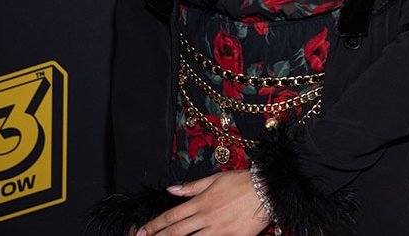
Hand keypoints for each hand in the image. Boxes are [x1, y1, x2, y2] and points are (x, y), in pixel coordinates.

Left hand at [135, 169, 271, 235]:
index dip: (155, 225)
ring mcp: (217, 230)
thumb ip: (191, 187)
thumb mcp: (215, 179)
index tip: (143, 230)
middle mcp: (206, 217)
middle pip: (176, 232)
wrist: (266, 190)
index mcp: (201, 201)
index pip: (172, 215)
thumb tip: (171, 190)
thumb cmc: (241, 182)